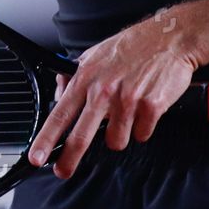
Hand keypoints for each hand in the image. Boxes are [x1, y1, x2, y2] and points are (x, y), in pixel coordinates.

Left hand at [28, 10, 198, 177]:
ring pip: (116, 141)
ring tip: (128, 110)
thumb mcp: (97, 54)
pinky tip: (146, 107)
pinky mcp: (150, 107)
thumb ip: (77, 76)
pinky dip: (144, 127)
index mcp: (87, 77)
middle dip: (69, 159)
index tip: (36, 157)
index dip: (46, 139)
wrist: (172, 38)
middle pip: (81, 137)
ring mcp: (128, 100)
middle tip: (64, 170)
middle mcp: (104, 90)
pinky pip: (142, 134)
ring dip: (122, 133)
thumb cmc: (135, 45)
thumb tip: (60, 94)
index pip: (60, 114)